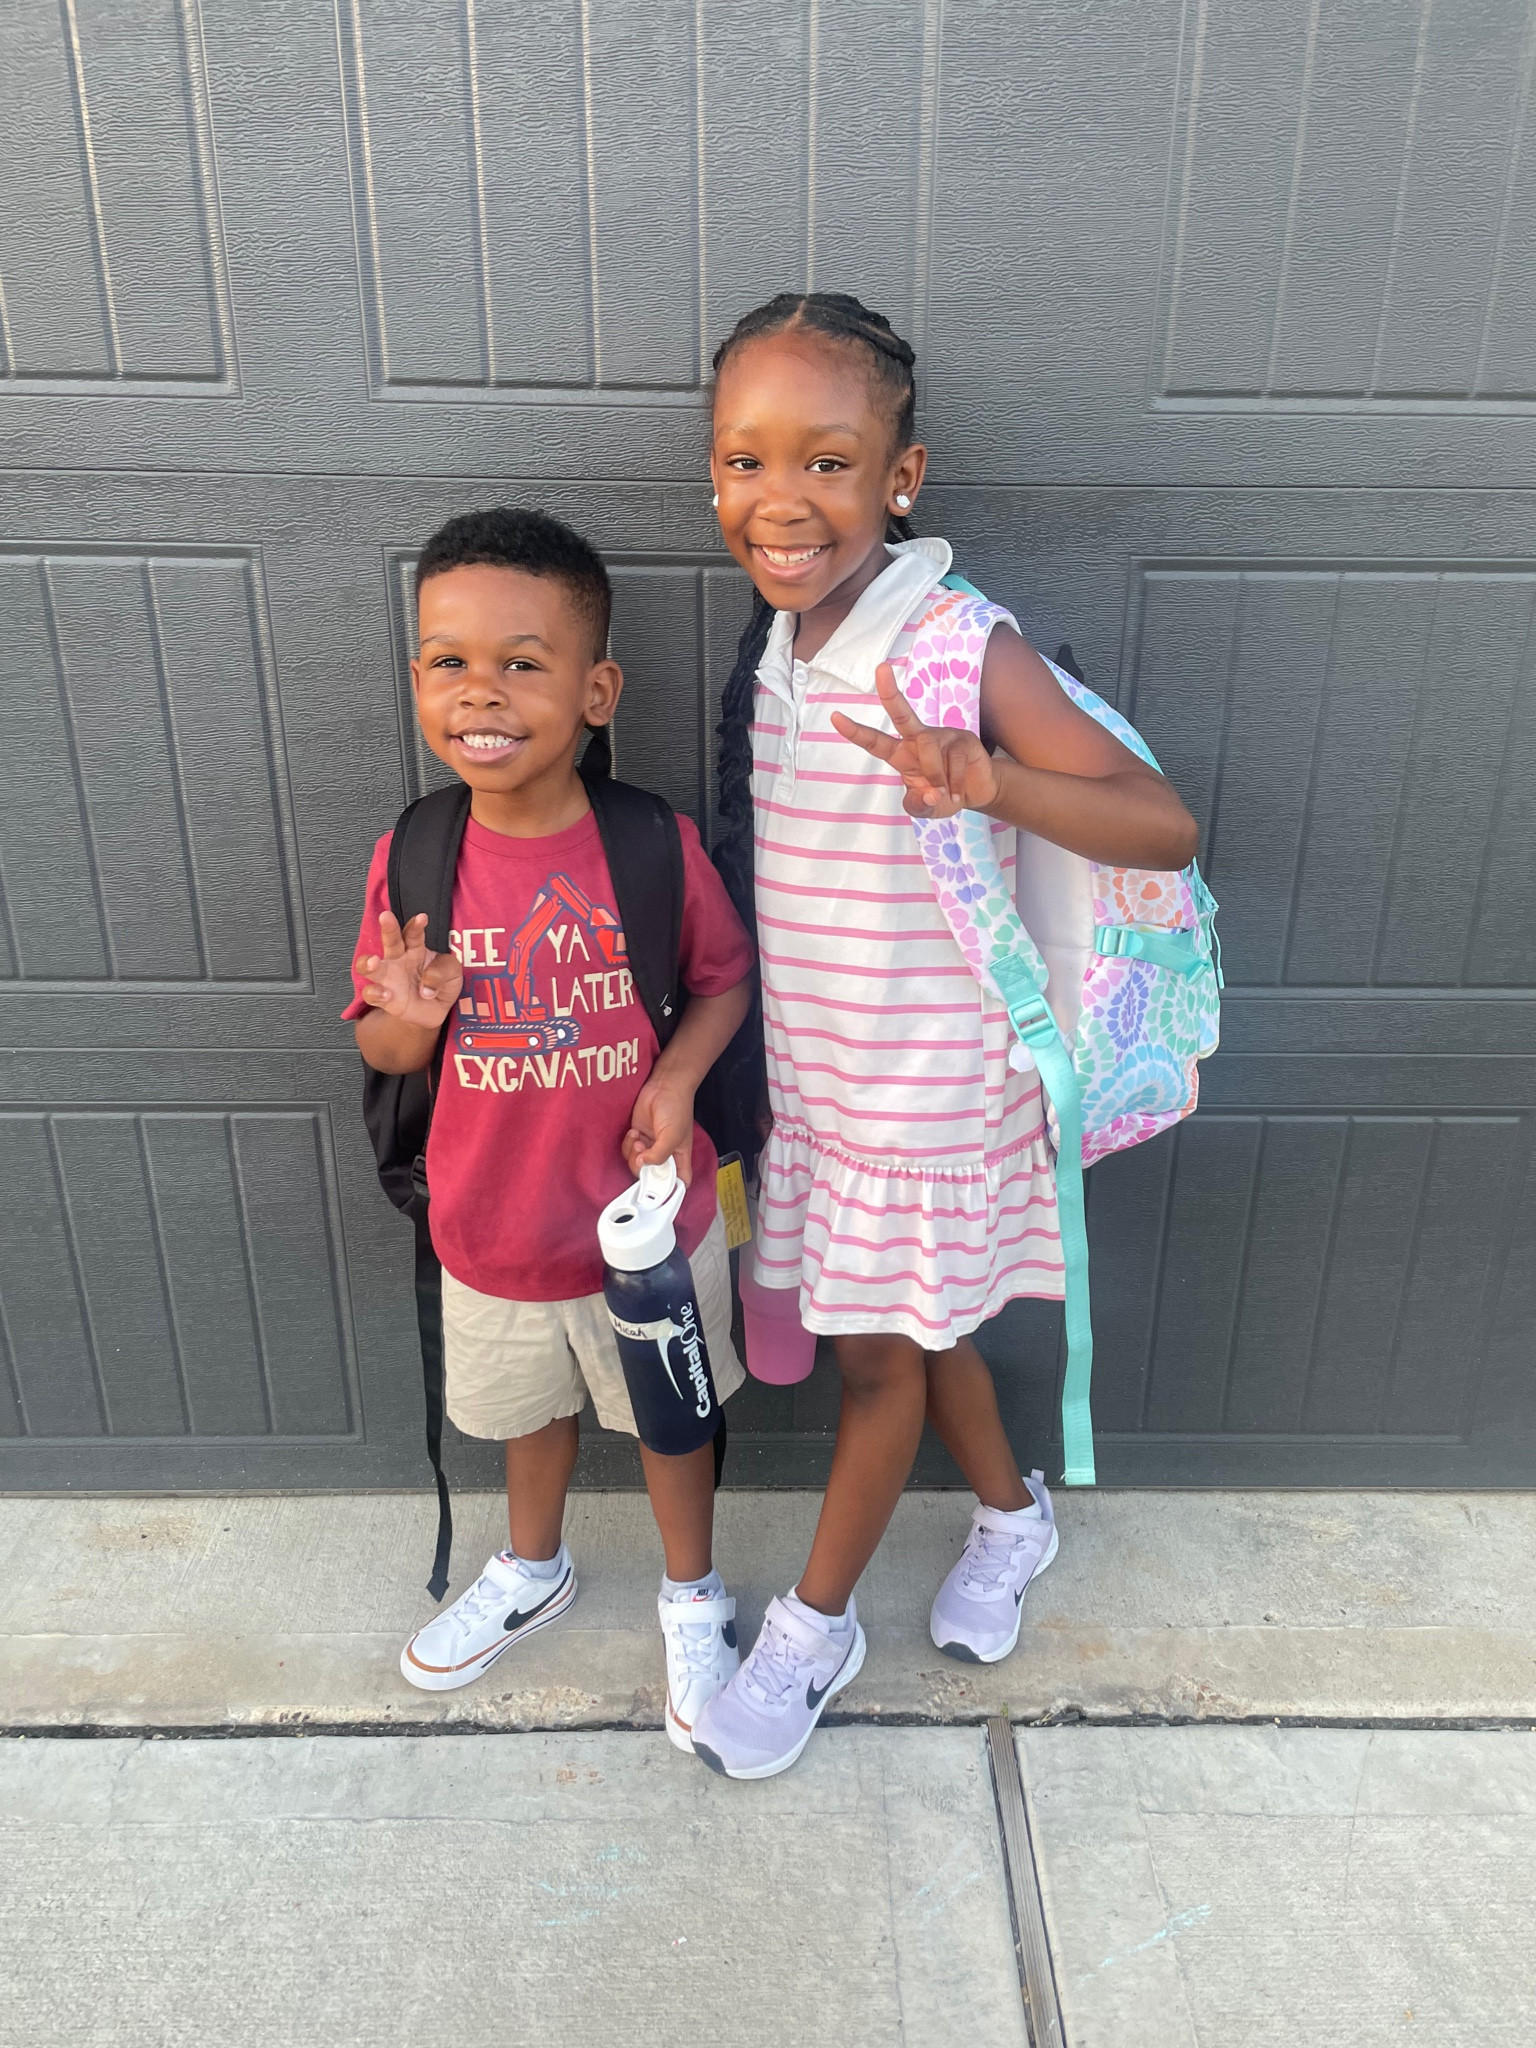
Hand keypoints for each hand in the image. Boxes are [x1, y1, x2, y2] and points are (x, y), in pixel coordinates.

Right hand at [354, 911, 463, 1028]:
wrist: (434, 1012)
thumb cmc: (440, 985)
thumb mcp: (452, 973)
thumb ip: (443, 971)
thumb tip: (427, 983)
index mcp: (416, 949)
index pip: (414, 934)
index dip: (416, 926)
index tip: (422, 918)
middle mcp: (398, 960)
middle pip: (390, 941)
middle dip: (388, 928)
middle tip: (386, 917)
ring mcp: (388, 978)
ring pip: (370, 966)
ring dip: (368, 963)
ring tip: (373, 962)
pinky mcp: (382, 998)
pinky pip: (371, 993)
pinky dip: (375, 993)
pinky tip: (385, 994)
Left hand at [623, 1070, 695, 1183]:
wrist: (664, 1086)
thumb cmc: (677, 1108)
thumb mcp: (673, 1135)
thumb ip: (660, 1155)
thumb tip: (643, 1165)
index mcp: (679, 1158)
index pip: (677, 1183)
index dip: (668, 1191)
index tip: (655, 1191)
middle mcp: (665, 1155)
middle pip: (651, 1177)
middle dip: (644, 1170)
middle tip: (643, 1157)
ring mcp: (651, 1146)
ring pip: (637, 1165)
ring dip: (634, 1155)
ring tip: (640, 1139)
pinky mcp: (638, 1137)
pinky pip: (628, 1151)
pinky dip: (628, 1144)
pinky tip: (635, 1132)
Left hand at [830, 661, 1000, 818]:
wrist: (976, 793)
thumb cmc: (943, 797)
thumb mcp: (925, 808)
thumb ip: (919, 805)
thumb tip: (929, 795)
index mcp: (901, 753)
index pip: (874, 741)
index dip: (855, 731)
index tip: (835, 717)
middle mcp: (918, 739)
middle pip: (901, 713)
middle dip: (890, 692)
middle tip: (881, 669)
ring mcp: (942, 735)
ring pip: (928, 747)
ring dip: (935, 776)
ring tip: (943, 794)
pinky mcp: (963, 738)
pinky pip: (953, 758)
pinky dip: (953, 782)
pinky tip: (956, 793)